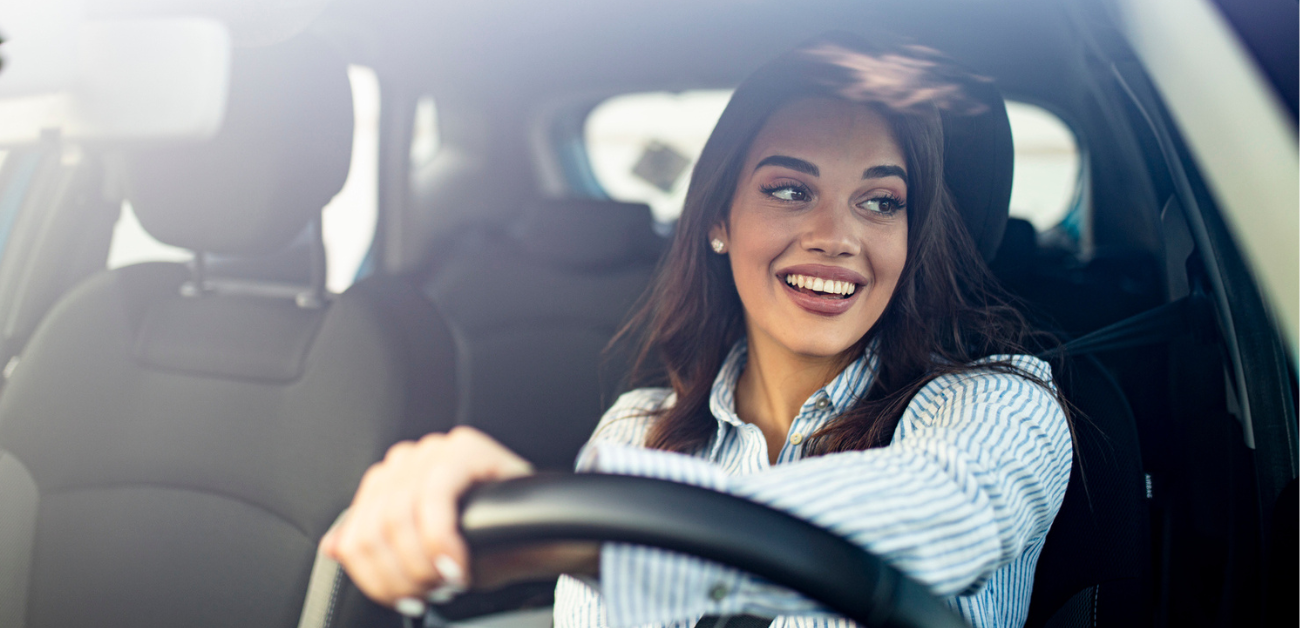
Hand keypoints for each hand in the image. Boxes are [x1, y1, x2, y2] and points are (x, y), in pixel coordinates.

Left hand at [319, 426, 533, 607]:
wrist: (544, 536)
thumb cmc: (487, 544)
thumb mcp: (422, 554)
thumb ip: (377, 546)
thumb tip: (334, 546)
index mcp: (389, 482)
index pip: (355, 533)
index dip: (375, 577)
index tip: (404, 600)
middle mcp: (406, 460)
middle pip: (372, 530)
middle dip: (400, 575)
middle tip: (430, 595)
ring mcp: (435, 449)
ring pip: (397, 518)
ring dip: (421, 565)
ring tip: (448, 582)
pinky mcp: (464, 448)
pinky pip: (435, 500)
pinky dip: (442, 542)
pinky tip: (459, 566)